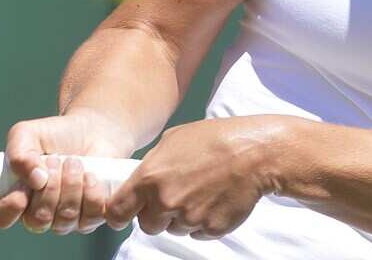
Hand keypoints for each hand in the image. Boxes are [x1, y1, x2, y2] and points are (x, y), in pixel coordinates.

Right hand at [0, 110, 132, 234]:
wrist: (90, 130)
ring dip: (71, 185)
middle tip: (56, 159)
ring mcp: (64, 220)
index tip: (23, 189)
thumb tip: (36, 179)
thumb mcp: (27, 134)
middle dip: (50, 186)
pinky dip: (93, 195)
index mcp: (15, 197)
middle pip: (39, 219)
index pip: (3, 217)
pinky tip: (91, 176)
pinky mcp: (90, 217)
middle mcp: (38, 214)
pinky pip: (92, 218)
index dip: (10, 208)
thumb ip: (19, 154)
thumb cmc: (54, 135)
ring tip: (74, 161)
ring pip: (65, 219)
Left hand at [104, 115, 289, 239]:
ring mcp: (189, 218)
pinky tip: (214, 198)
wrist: (253, 154)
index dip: (118, 215)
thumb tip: (143, 179)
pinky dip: (203, 220)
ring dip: (182, 217)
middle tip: (174, 196)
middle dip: (157, 215)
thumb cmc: (214, 140)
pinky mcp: (210, 229)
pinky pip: (198, 232)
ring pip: (175, 229)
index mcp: (150, 179)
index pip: (118, 211)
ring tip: (201, 191)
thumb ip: (152, 164)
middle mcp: (166, 202)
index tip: (122, 216)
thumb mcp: (172, 139)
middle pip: (148, 226)